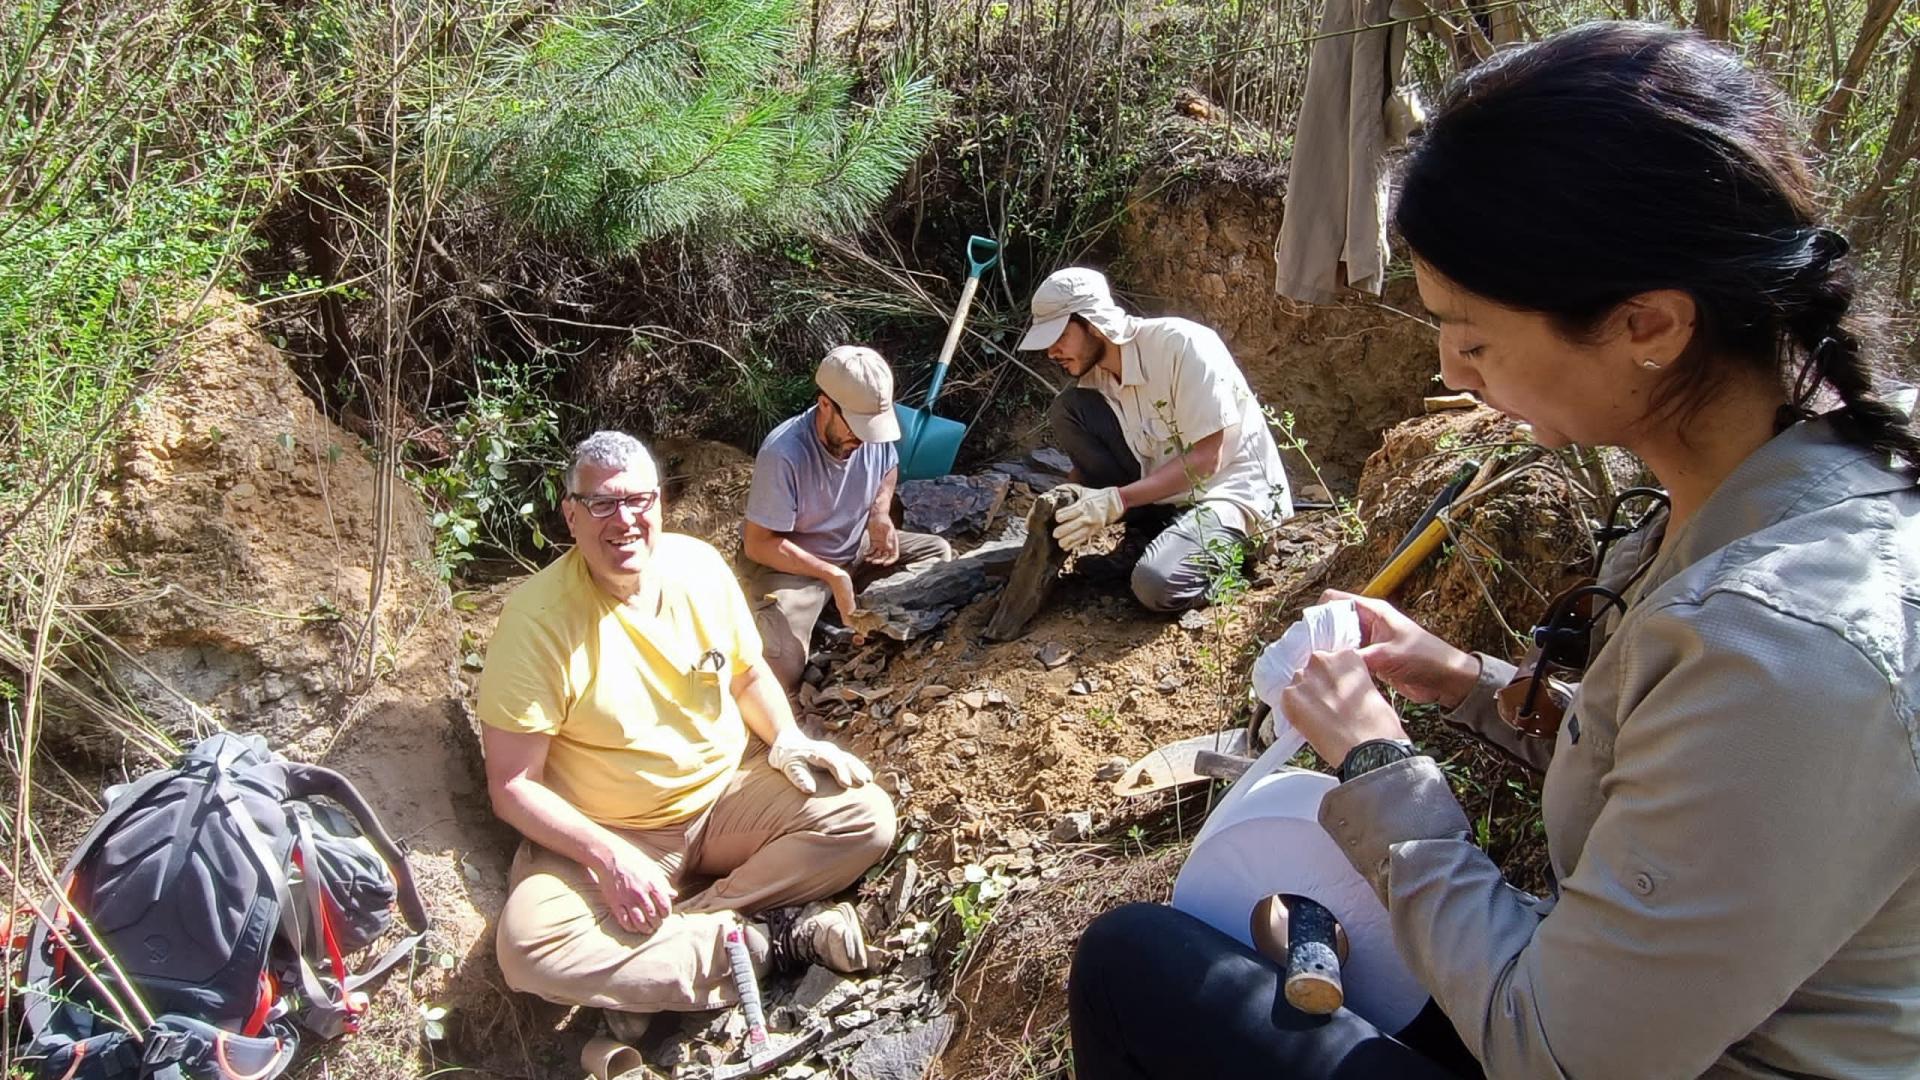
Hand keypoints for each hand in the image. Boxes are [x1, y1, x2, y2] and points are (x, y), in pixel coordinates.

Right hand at [594, 836, 676, 934]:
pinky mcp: (615, 903)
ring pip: (639, 921)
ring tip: (647, 929)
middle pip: (653, 916)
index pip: (665, 906)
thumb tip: (674, 895)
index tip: (665, 915)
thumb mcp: (652, 870)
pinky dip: (630, 927)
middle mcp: (640, 893)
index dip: (666, 914)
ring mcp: (627, 899)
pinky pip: (624, 920)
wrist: (611, 858)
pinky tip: (634, 927)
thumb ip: (663, 884)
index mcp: (652, 884)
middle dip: (656, 923)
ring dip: (645, 928)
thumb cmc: (634, 862)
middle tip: (656, 924)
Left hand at [768, 728, 872, 794]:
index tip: (846, 784)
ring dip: (859, 769)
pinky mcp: (835, 755)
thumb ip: (799, 777)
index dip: (840, 772)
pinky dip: (858, 767)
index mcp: (817, 752)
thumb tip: (810, 790)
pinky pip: (849, 760)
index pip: (831, 761)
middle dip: (855, 770)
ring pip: (849, 758)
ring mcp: (833, 751)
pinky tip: (865, 777)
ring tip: (868, 781)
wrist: (786, 740)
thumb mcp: (788, 766)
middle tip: (864, 783)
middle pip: (844, 758)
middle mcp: (827, 749)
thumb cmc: (786, 756)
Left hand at [867, 515, 900, 565]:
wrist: (876, 514)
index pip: (894, 555)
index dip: (890, 561)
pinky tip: (865, 554)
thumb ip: (888, 538)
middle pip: (885, 557)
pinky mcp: (874, 542)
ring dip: (873, 559)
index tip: (885, 564)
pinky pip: (871, 551)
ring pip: (877, 556)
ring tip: (867, 559)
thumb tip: (889, 548)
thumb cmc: (883, 519)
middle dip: (880, 561)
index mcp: (893, 542)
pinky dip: (868, 554)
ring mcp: (880, 544)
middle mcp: (887, 544)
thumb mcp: (887, 527)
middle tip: (873, 561)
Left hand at [1052, 486, 1126, 549]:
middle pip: (1072, 525)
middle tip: (1055, 533)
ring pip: (1077, 535)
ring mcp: (1091, 525)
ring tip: (1059, 542)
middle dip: (1062, 531)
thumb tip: (1056, 489)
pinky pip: (1082, 540)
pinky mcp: (1093, 532)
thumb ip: (1070, 490)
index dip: (1061, 516)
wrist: (1113, 504)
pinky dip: (1073, 544)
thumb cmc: (1095, 497)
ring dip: (1067, 540)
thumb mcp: (1083, 491)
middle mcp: (1087, 516)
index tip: (1057, 518)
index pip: (1069, 512)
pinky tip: (1066, 546)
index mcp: (1083, 505)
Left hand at [1278, 648, 1407, 767]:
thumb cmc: (1378, 726)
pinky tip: (1310, 724)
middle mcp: (1322, 660)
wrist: (1367, 749)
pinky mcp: (1290, 696)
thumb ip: (1350, 683)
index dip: (1333, 680)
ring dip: (1306, 698)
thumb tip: (1341, 692)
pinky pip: (1288, 701)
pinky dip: (1295, 712)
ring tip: (1320, 718)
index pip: (1331, 661)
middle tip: (1328, 707)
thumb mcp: (1370, 692)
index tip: (1337, 692)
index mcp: (1346, 656)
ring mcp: (1304, 678)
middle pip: (1313, 670)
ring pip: (1299, 685)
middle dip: (1318, 687)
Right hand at [1321, 590, 1480, 708]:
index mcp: (1373, 611)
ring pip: (1337, 641)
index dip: (1318, 612)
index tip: (1308, 633)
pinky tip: (1329, 676)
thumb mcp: (1387, 656)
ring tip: (1314, 667)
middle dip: (1318, 635)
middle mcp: (1368, 623)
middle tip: (1307, 654)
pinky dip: (1337, 664)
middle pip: (1331, 622)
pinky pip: (1347, 658)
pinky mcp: (1371, 659)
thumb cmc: (1424, 658)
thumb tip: (1326, 662)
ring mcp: (1369, 641)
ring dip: (1327, 652)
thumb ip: (1357, 657)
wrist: (1446, 679)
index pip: (1334, 600)